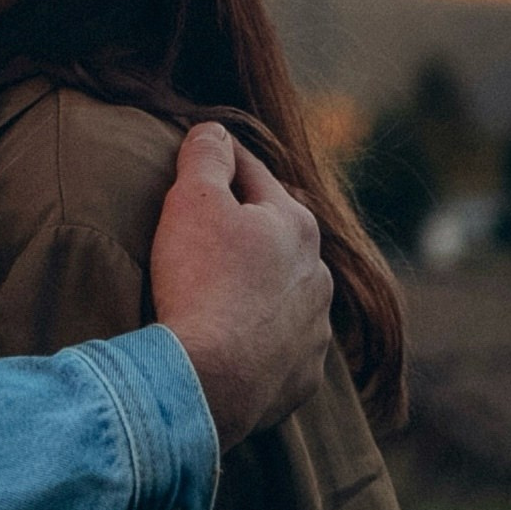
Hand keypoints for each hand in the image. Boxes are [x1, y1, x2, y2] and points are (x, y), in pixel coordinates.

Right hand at [147, 124, 330, 450]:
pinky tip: (236, 344)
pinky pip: (281, 348)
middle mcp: (317, 275)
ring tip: (225, 293)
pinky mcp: (301, 376)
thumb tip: (213, 130)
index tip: (201, 153)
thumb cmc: (199, 283)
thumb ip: (206, 156)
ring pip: (286, 295)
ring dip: (261, 288)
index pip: (252, 175)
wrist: (206, 379)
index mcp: (295, 225)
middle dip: (250, 227)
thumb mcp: (192, 200)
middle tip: (213, 226)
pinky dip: (262, 341)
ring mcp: (313, 330)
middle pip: (276, 237)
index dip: (220, 160)